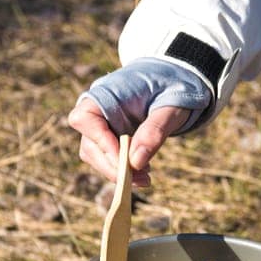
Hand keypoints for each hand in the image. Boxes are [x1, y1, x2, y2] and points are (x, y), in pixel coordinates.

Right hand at [67, 98, 190, 187]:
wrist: (175, 81)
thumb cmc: (172, 87)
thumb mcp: (171, 107)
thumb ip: (154, 130)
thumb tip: (136, 162)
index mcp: (106, 92)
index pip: (85, 119)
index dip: (100, 142)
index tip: (124, 160)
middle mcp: (97, 110)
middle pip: (90, 145)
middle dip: (113, 166)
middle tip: (140, 179)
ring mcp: (102, 126)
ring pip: (97, 156)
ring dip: (118, 172)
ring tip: (145, 177)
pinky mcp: (110, 138)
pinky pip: (109, 159)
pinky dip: (124, 170)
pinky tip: (143, 172)